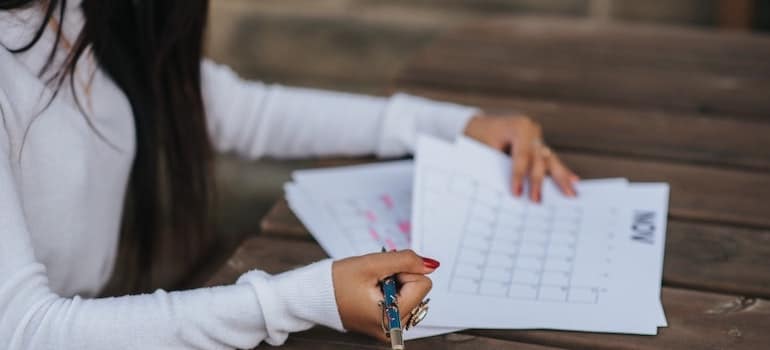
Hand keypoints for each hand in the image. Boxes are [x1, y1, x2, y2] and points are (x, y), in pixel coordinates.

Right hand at [332, 250, 438, 341]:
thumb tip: (432, 264)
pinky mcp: (386, 326)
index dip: (404, 272)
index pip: (423, 284)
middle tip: (375, 280)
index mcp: (392, 317)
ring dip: (396, 285)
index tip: (382, 275)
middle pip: (419, 291)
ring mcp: (391, 329)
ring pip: (412, 295)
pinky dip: (391, 293)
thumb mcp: (372, 264)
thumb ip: (405, 260)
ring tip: (372, 287)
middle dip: (400, 279)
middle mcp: (394, 329)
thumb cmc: (338, 281)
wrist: (316, 295)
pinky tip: (372, 292)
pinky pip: (402, 303)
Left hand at [464, 114, 578, 201]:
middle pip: (538, 159)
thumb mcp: (482, 148)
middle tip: (536, 200)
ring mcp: (538, 138)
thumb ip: (496, 165)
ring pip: (550, 161)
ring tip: (570, 194)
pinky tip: (573, 181)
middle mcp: (532, 131)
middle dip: (537, 182)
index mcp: (518, 126)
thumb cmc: (478, 137)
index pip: (521, 155)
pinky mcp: (539, 147)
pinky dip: (562, 172)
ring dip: (561, 178)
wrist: (479, 125)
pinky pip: (551, 161)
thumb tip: (504, 190)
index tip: (517, 194)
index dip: (518, 176)